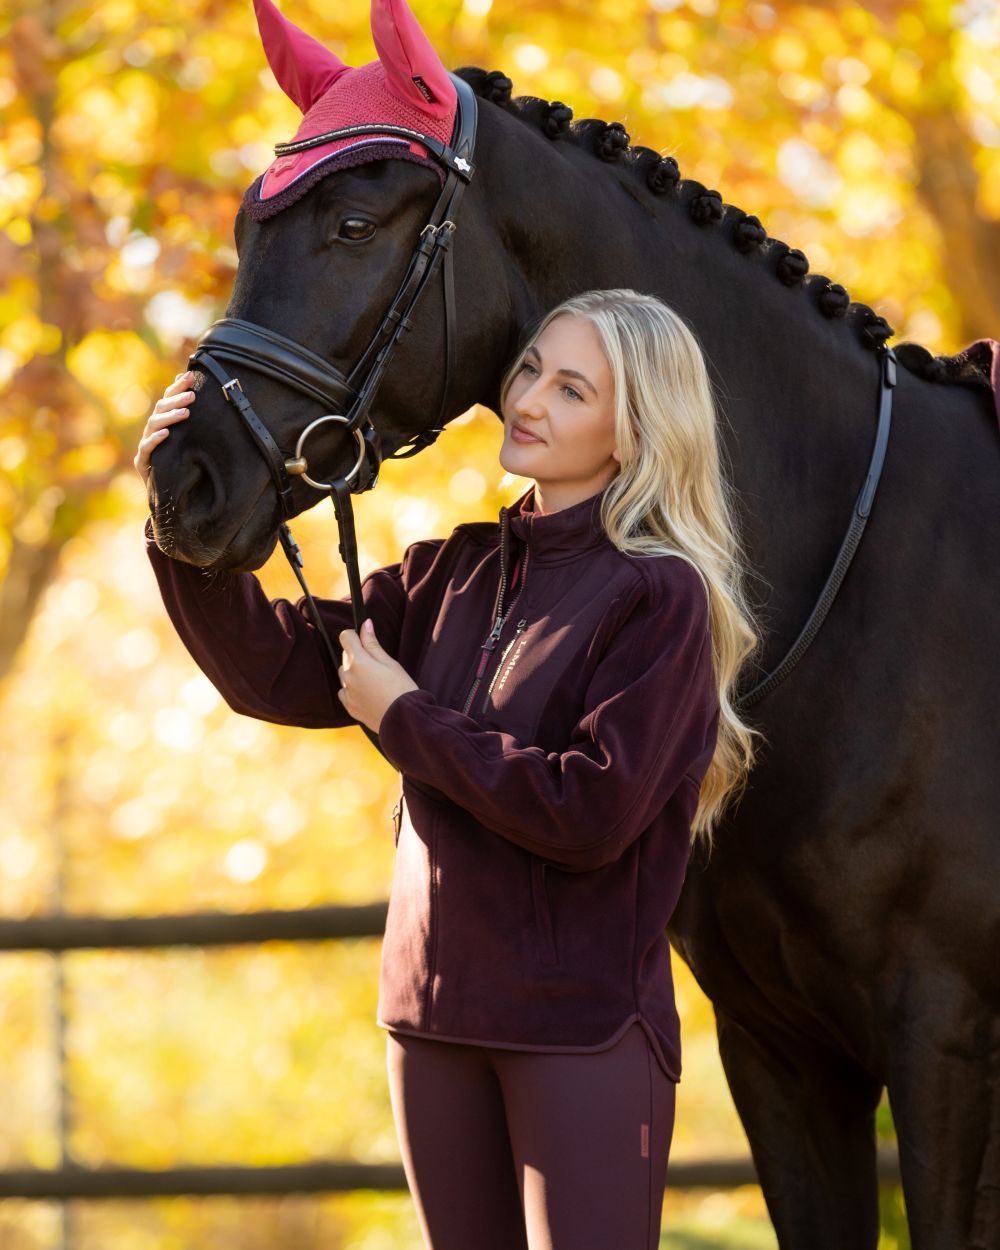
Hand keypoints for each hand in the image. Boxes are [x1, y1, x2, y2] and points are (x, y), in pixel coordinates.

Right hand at [134, 370, 195, 484]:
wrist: (168, 495)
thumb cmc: (181, 466)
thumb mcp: (191, 444)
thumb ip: (195, 425)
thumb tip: (209, 401)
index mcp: (163, 423)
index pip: (168, 399)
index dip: (177, 387)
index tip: (190, 375)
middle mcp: (153, 431)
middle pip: (160, 408)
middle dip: (176, 400)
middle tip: (192, 395)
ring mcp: (146, 445)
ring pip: (154, 424)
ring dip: (170, 416)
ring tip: (186, 412)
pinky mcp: (142, 461)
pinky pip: (147, 447)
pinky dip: (156, 439)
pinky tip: (167, 434)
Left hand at [337, 619, 419, 733]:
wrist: (403, 719)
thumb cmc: (401, 687)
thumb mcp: (389, 662)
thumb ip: (372, 643)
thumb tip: (365, 624)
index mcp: (358, 661)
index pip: (345, 637)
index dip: (355, 635)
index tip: (365, 639)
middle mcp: (348, 676)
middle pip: (345, 656)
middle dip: (357, 654)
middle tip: (377, 664)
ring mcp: (347, 692)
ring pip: (344, 674)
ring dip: (353, 672)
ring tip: (374, 680)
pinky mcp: (349, 706)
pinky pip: (344, 692)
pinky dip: (352, 689)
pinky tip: (368, 692)